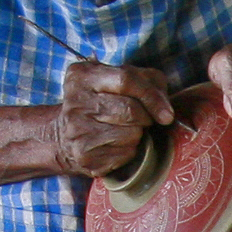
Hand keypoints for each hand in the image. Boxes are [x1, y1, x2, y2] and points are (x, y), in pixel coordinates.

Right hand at [54, 60, 176, 176]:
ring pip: (131, 134)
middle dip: (145, 117)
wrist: (64, 136)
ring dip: (138, 134)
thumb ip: (147, 80)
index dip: (152, 96)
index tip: (166, 113)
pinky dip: (129, 150)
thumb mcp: (119, 79)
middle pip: (130, 110)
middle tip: (142, 119)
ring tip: (126, 130)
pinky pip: (125, 154)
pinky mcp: (85, 156)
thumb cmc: (102, 102)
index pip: (126, 79)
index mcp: (83, 76)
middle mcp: (76, 101)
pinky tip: (117, 144)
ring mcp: (77, 130)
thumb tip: (165, 109)